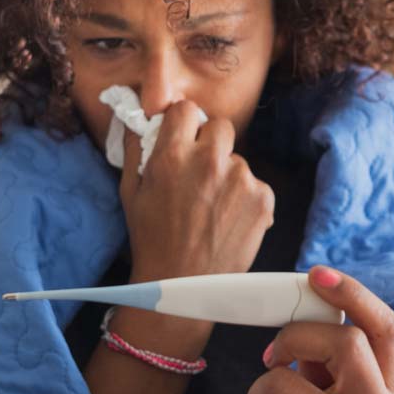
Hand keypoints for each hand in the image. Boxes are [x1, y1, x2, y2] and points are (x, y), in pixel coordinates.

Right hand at [118, 99, 274, 284]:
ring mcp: (240, 179)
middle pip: (220, 126)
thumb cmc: (151, 238)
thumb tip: (134, 117)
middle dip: (211, 142)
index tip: (182, 137)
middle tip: (201, 171)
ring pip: (238, 160)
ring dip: (228, 175)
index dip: (184, 122)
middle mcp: (209, 161)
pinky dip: (246, 198)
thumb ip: (135, 148)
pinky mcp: (263, 199)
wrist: (183, 285)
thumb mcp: (130, 192)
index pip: (185, 109)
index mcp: (172, 155)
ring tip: (212, 207)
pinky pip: (256, 184)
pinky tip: (229, 220)